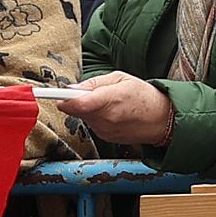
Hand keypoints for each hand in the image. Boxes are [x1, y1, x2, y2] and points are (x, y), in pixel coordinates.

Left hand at [60, 71, 176, 149]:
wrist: (163, 120)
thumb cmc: (144, 96)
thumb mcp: (121, 78)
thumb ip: (94, 83)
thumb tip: (71, 88)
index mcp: (111, 99)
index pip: (78, 103)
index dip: (62, 98)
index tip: (52, 94)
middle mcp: (106, 118)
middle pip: (75, 109)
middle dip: (76, 100)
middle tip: (90, 92)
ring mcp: (104, 130)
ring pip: (82, 117)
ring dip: (87, 109)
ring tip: (107, 103)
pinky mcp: (105, 137)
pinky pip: (91, 124)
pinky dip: (96, 118)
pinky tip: (112, 114)